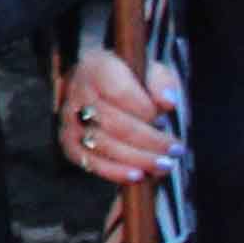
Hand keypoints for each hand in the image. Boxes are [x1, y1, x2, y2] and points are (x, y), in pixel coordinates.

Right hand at [59, 46, 183, 185]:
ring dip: (137, 159)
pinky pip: (87, 161)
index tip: (165, 119)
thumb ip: (162, 82)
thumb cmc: (132, 77)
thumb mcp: (151, 69)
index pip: (119, 92)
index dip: (145, 110)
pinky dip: (114, 172)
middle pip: (113, 123)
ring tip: (164, 165)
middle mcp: (77, 91)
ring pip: (102, 145)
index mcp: (96, 66)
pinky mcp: (67, 141)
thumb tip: (168, 103)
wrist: (102, 84)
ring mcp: (69, 118)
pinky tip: (137, 175)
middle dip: (149, 141)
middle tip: (176, 150)